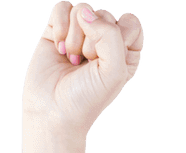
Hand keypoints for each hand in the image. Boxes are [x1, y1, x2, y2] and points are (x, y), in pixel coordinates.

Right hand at [22, 2, 143, 137]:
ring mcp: (81, 34)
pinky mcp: (58, 29)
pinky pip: (62, 7)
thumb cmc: (87, 98)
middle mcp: (105, 42)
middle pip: (105, 15)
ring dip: (75, 36)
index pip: (132, 23)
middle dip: (93, 41)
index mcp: (126, 54)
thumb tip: (85, 12)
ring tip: (72, 59)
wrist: (53, 110)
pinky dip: (59, 26)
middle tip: (86, 63)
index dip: (119, 36)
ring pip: (83, 9)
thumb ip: (110, 36)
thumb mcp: (114, 72)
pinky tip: (59, 48)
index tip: (107, 59)